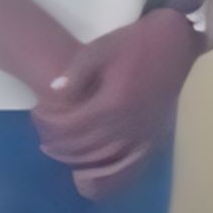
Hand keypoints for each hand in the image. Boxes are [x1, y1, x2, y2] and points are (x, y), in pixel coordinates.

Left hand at [35, 10, 197, 196]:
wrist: (174, 42)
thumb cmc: (132, 43)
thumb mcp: (96, 50)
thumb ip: (73, 74)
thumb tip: (52, 93)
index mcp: (111, 102)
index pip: (69, 127)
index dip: (48, 124)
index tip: (38, 114)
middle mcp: (128, 123)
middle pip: (83, 147)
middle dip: (58, 144)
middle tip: (45, 134)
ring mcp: (143, 132)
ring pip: (104, 159)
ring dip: (78, 159)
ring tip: (62, 148)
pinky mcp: (153, 135)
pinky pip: (129, 161)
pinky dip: (109, 169)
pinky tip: (94, 167)